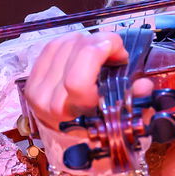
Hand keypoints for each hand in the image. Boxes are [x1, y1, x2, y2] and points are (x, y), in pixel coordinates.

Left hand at [21, 31, 152, 169]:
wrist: (67, 135)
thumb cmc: (97, 127)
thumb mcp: (122, 120)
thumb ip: (133, 101)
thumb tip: (143, 84)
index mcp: (72, 115)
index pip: (78, 80)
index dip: (101, 55)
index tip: (121, 53)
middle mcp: (48, 101)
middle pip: (74, 52)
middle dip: (100, 42)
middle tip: (115, 49)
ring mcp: (36, 88)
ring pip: (63, 44)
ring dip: (86, 40)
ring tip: (101, 50)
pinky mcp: (31, 77)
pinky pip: (52, 46)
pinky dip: (71, 41)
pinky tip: (83, 47)